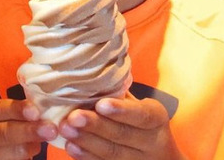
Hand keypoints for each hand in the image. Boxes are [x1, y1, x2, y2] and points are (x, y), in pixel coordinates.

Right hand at [0, 99, 56, 158]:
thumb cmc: (4, 125)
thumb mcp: (6, 115)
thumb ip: (19, 112)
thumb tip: (43, 110)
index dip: (16, 109)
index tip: (35, 111)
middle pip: (3, 132)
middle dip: (28, 130)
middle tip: (50, 129)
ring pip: (10, 152)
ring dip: (31, 146)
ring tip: (44, 141)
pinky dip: (27, 157)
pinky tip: (34, 150)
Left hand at [58, 94, 185, 159]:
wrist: (158, 155)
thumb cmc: (138, 118)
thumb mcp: (136, 103)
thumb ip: (118, 93)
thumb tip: (90, 73)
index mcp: (156, 118)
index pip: (141, 114)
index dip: (121, 110)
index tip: (101, 104)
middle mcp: (152, 141)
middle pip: (123, 134)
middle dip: (96, 125)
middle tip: (73, 117)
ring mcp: (138, 159)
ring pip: (112, 152)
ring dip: (86, 141)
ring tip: (66, 129)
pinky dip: (86, 156)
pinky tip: (71, 147)